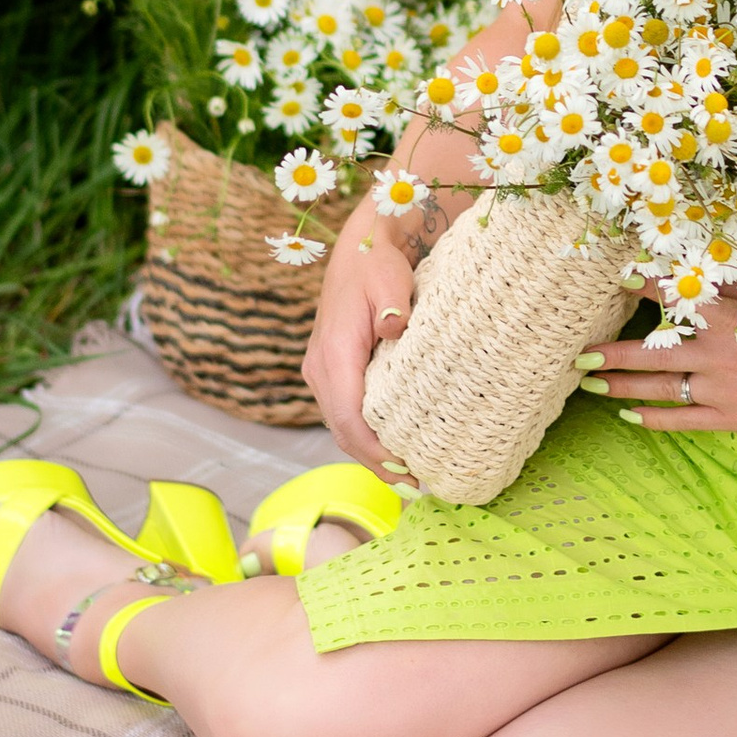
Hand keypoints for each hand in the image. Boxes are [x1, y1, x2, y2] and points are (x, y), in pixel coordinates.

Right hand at [301, 222, 414, 463]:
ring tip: (410, 476)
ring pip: (343, 427)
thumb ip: (393, 306)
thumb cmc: (379, 265)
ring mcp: (322, 374)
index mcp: (334, 354)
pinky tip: (395, 448)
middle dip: (376, 463)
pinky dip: (367, 437)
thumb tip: (395, 329)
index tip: (406, 469)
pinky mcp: (331, 374)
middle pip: (343, 432)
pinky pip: (345, 415)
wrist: (360, 250)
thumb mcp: (390, 279)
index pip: (348, 417)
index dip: (375, 450)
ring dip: (371, 454)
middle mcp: (320, 370)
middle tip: (416, 486)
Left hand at [587, 291, 736, 435]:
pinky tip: (629, 416)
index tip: (618, 281)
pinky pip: (680, 420)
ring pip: (656, 388)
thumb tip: (696, 273)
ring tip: (591, 383)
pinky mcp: (729, 418)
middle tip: (580, 352)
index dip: (641, 287)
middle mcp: (715, 352)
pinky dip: (651, 419)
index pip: (672, 297)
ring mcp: (719, 389)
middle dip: (610, 352)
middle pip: (648, 351)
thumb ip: (732, 290)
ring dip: (619, 385)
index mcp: (727, 317)